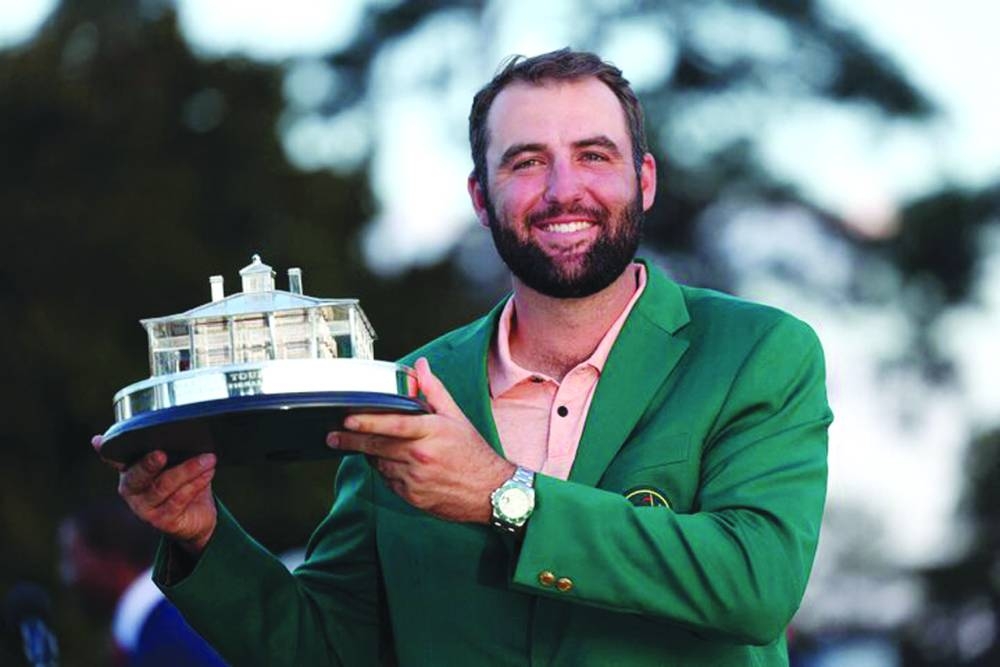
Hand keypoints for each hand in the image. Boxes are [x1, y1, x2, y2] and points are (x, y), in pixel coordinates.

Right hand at [92, 436, 217, 555]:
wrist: (198, 517)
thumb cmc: (183, 482)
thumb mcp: (175, 461)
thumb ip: (165, 445)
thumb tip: (168, 424)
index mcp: (130, 471)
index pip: (114, 459)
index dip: (107, 451)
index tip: (99, 441)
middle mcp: (131, 490)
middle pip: (137, 475)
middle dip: (148, 464)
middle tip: (162, 454)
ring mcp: (144, 508)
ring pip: (163, 486)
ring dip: (188, 470)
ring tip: (208, 458)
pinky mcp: (162, 521)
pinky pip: (179, 499)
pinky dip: (196, 484)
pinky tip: (208, 473)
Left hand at [328, 357, 513, 522]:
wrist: (490, 492)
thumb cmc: (473, 452)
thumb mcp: (457, 418)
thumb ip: (434, 391)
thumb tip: (421, 366)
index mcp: (433, 432)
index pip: (394, 425)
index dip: (368, 421)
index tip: (347, 419)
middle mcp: (422, 456)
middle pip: (378, 445)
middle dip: (351, 439)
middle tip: (333, 435)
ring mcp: (415, 479)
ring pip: (380, 463)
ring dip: (370, 454)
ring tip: (365, 445)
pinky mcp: (412, 497)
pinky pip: (388, 481)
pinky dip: (384, 471)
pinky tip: (390, 463)